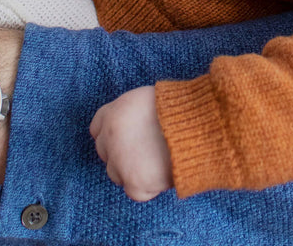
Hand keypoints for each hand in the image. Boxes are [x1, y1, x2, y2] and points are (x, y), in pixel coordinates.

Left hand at [90, 86, 172, 201]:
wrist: (196, 126)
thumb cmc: (178, 110)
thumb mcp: (147, 99)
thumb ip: (130, 113)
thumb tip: (129, 125)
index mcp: (114, 112)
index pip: (97, 128)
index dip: (111, 134)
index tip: (124, 138)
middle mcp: (111, 136)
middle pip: (104, 152)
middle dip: (120, 154)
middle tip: (143, 152)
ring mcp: (120, 160)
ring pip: (115, 174)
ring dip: (132, 172)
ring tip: (156, 162)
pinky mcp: (134, 182)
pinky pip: (134, 192)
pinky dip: (147, 188)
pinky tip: (161, 174)